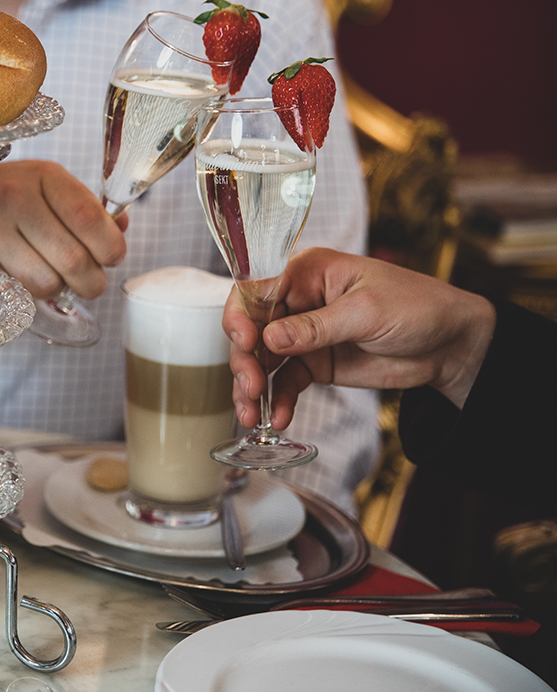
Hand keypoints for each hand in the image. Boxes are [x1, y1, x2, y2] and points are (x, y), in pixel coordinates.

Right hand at [0, 159, 127, 299]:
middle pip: (75, 261)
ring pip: (48, 284)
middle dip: (91, 281)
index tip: (112, 256)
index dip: (111, 247)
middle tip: (88, 282)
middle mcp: (16, 200)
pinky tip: (24, 277)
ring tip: (52, 277)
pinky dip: (29, 294)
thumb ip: (83, 207)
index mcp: (42, 176)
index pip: (90, 217)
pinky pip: (19, 293)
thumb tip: (121, 228)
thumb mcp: (42, 187)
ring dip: (58, 290)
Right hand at [224, 247, 496, 428]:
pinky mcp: (313, 363)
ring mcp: (303, 335)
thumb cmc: (418, 307)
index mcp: (308, 273)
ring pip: (261, 359)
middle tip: (251, 388)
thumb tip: (270, 338)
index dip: (241, 315)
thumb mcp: (367, 313)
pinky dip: (278, 401)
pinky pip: (284, 383)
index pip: (256, 288)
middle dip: (245, 360)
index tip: (244, 341)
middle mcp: (298, 301)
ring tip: (253, 413)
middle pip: (252, 328)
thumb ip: (316, 327)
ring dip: (252, 387)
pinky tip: (278, 418)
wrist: (451, 345)